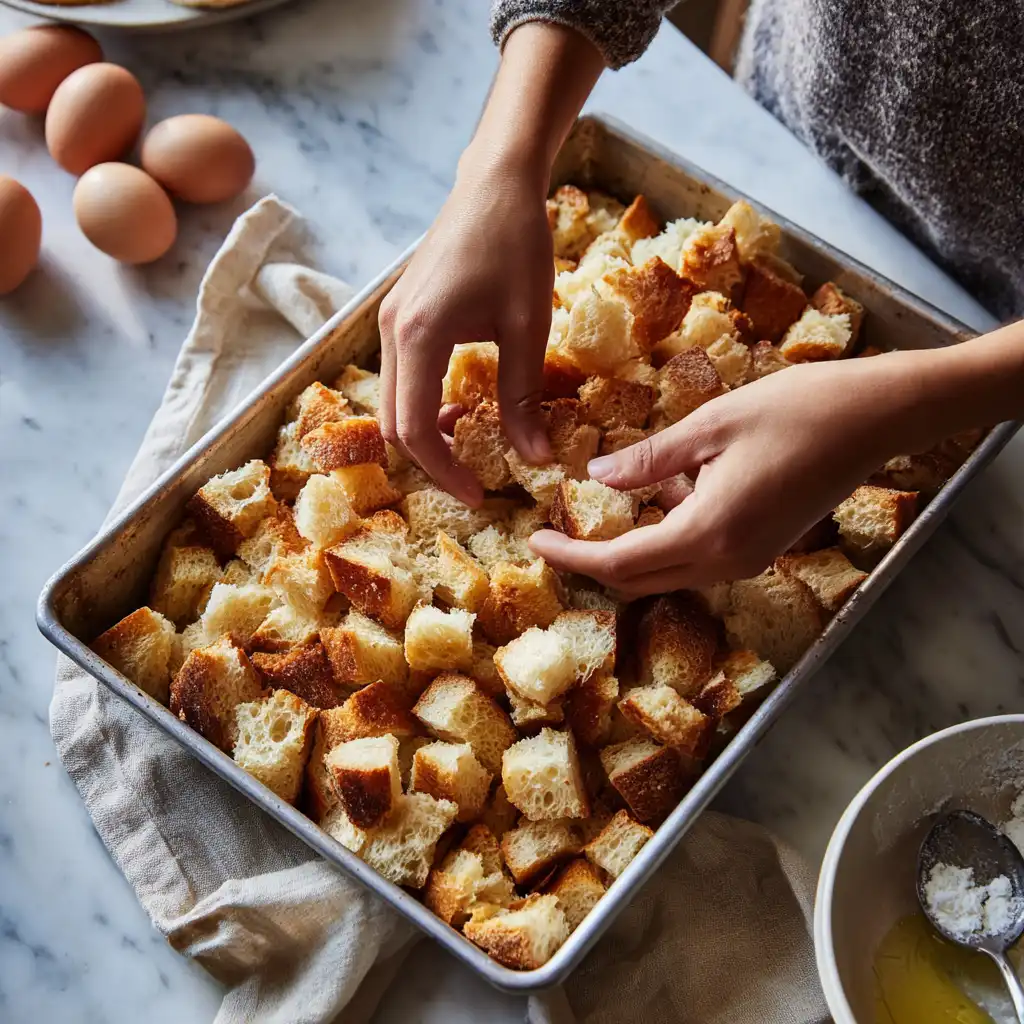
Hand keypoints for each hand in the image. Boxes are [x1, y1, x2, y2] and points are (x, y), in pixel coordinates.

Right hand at [378, 155, 553, 504]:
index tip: (480, 494)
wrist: (494, 181)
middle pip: (394, 423)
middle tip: (478, 477)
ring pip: (394, 402)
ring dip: (428, 431)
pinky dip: (425, 403)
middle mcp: (391, 333)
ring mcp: (390, 322)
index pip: (414, 430)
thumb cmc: (516, 244)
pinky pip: (402, 377)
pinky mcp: (400, 314)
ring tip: (475, 441)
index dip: (444, 471)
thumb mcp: (527, 326)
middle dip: (433, 458)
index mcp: (418, 337)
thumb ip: (524, 396)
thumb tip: (535, 458)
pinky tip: (464, 404)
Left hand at [529, 353, 944, 594]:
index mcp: (708, 533)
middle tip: (555, 535)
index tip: (535, 540)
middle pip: (640, 580)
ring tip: (593, 517)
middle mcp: (727, 562)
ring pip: (668, 573)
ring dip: (627, 553)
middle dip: (592, 563)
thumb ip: (649, 460)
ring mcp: (748, 560)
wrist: (874, 418)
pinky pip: (697, 558)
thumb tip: (597, 479)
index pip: (620, 563)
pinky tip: (657, 498)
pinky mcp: (762, 548)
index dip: (572, 555)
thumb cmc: (795, 411)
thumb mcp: (709, 426)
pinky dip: (664, 539)